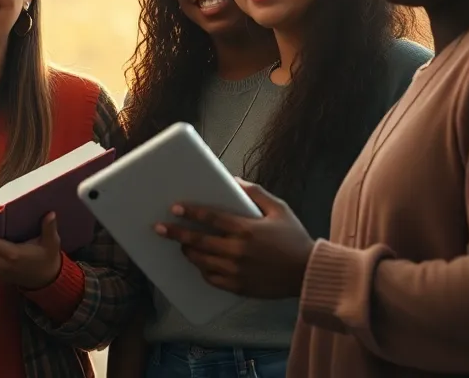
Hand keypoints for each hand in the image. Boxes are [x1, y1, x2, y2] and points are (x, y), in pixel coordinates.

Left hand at [157, 179, 313, 298]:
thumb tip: (233, 179)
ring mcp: (237, 271)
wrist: (309, 272)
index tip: (174, 208)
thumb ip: (255, 193)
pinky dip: (203, 270)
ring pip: (201, 261)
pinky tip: (200, 263)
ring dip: (187, 251)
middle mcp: (238, 251)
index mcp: (247, 229)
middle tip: (159, 228)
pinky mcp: (239, 287)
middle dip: (176, 233)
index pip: (211, 218)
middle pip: (198, 241)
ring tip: (181, 245)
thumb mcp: (279, 209)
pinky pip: (212, 279)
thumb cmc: (294, 238)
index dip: (190, 212)